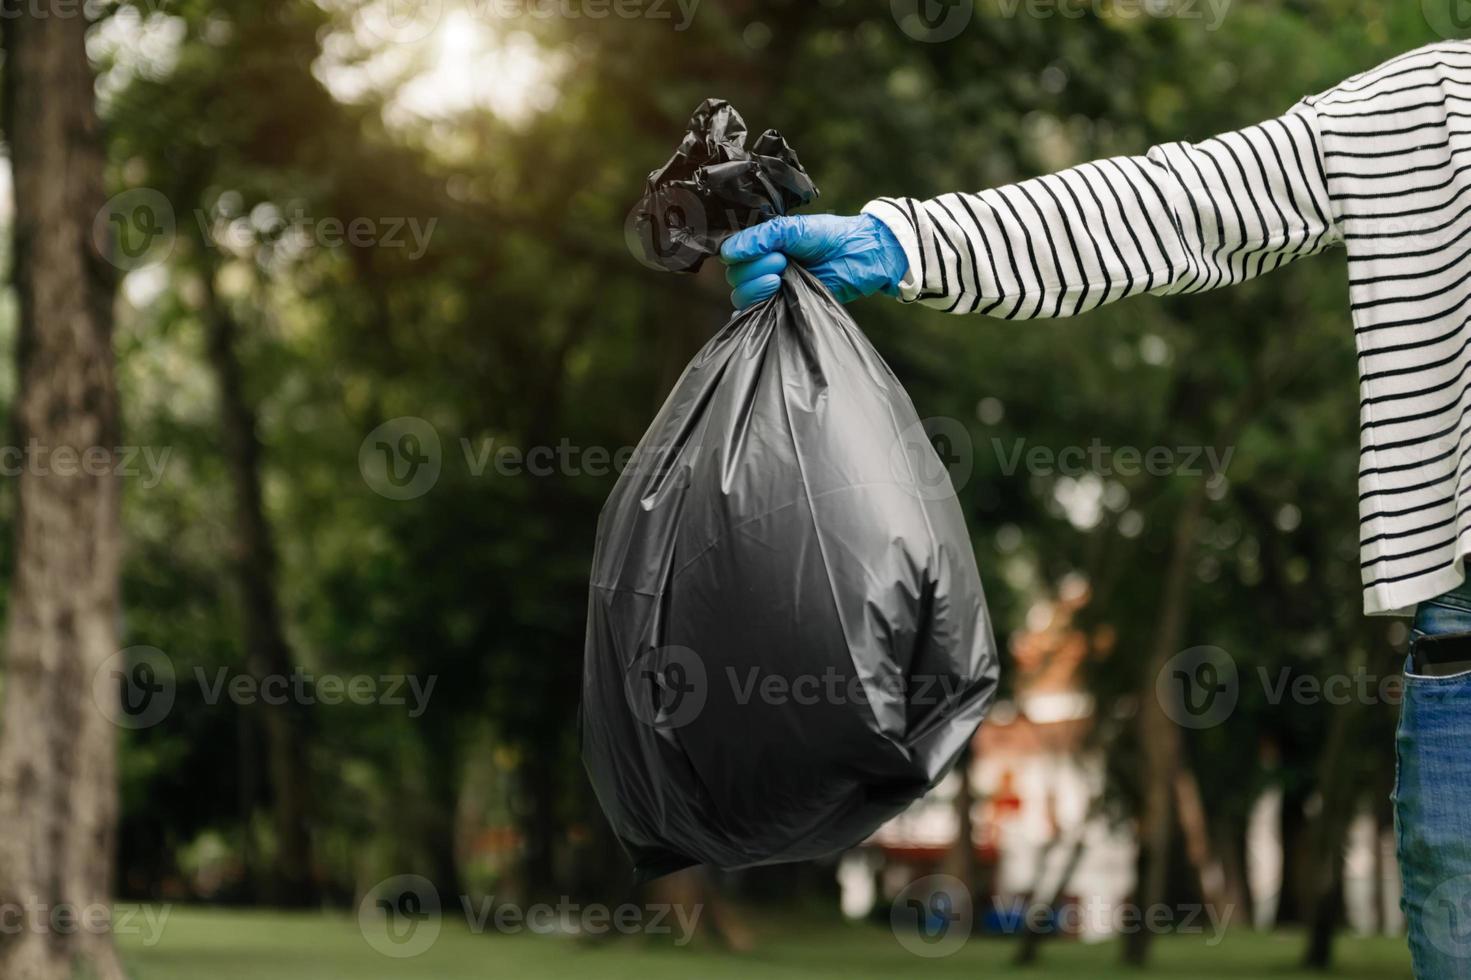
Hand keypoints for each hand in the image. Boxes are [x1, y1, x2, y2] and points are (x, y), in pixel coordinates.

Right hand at [720, 213, 909, 309]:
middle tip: (783, 262)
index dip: (745, 256)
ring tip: (782, 279)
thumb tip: (728, 252)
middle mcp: (760, 266)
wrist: (856, 256)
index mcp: (760, 245)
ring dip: (758, 289)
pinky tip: (766, 306)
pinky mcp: (781, 307)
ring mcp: (770, 288)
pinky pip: (754, 317)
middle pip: (735, 277)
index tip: (771, 251)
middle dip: (755, 270)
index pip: (732, 255)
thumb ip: (761, 237)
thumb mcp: (792, 228)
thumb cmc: (828, 237)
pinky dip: (753, 315)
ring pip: (741, 296)